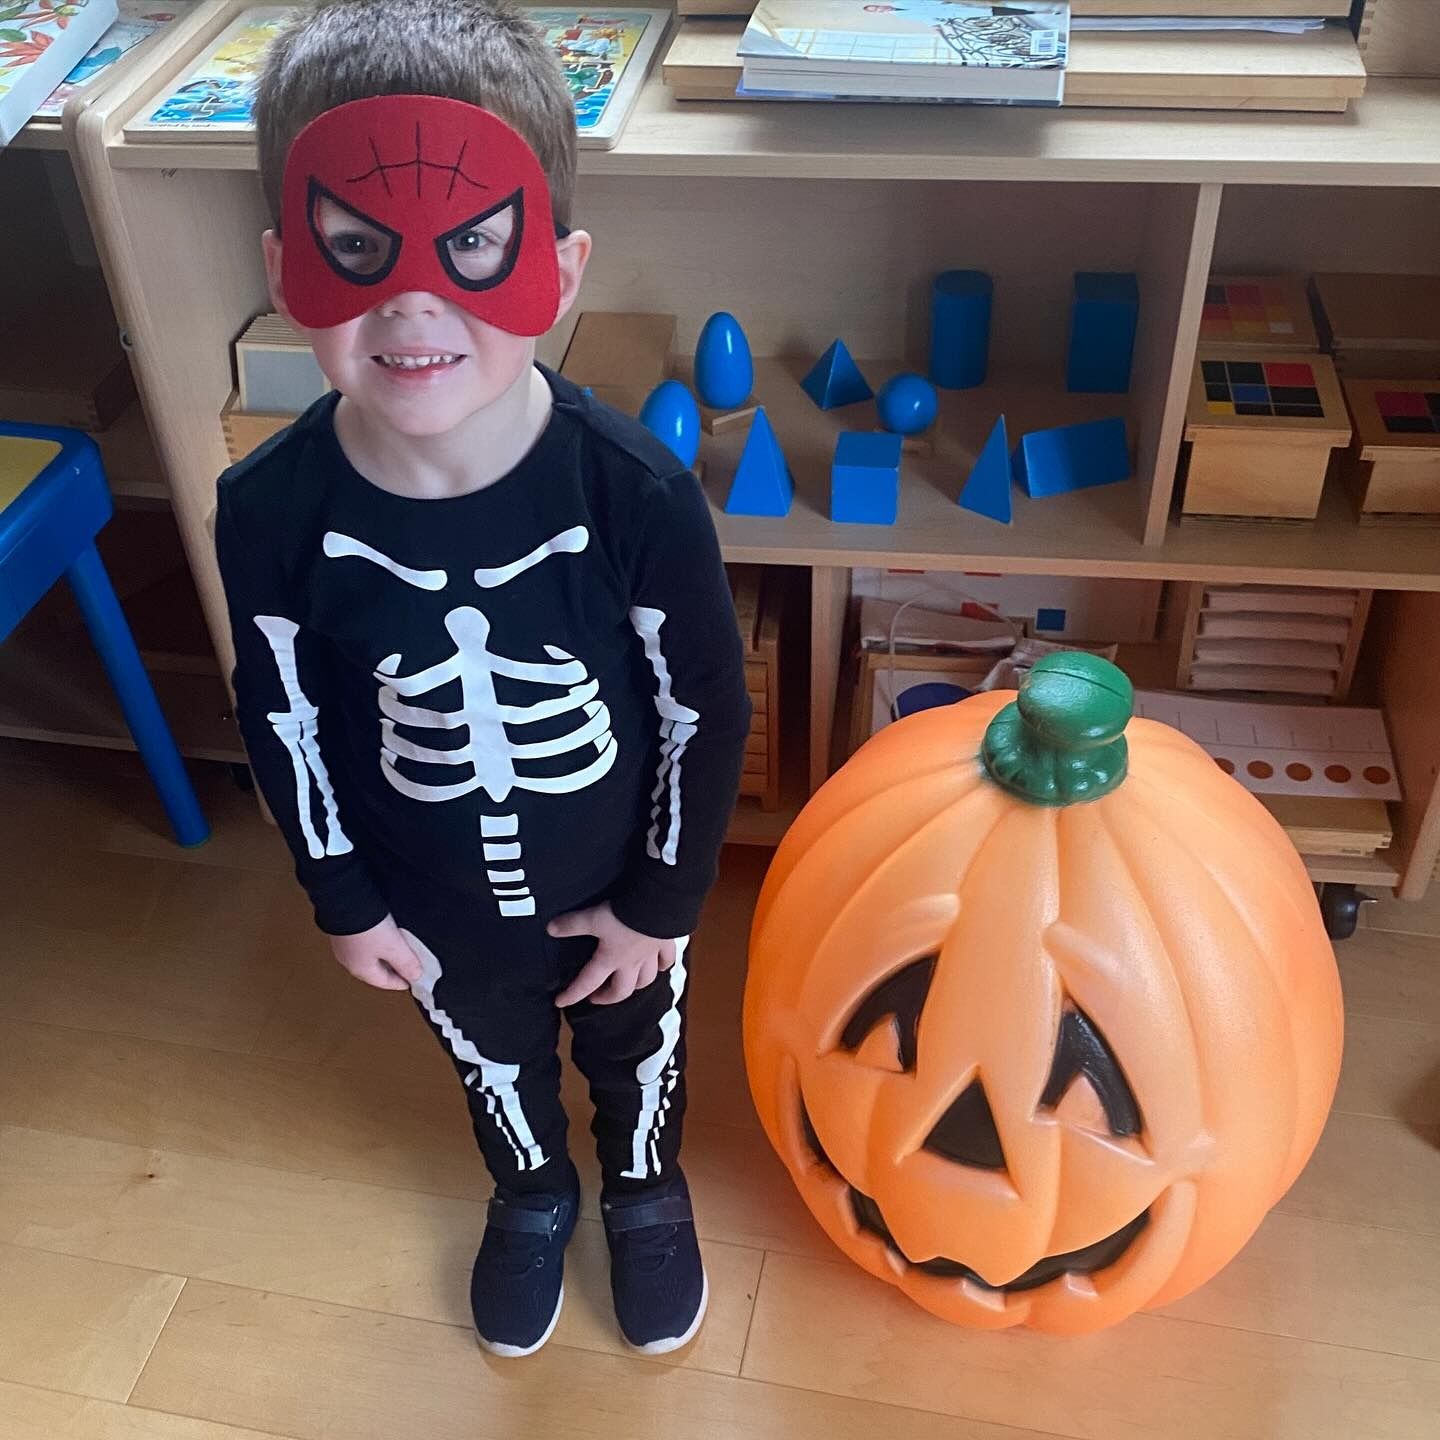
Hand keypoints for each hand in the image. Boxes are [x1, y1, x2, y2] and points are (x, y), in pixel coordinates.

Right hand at [329, 915, 423, 991]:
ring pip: (369, 956)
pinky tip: (382, 932)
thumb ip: (406, 963)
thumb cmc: (365, 926)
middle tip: (407, 967)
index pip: (384, 982)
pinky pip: (364, 941)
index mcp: (361, 969)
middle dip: (392, 970)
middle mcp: (349, 960)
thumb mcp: (394, 947)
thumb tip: (416, 976)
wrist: (344, 901)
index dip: (401, 982)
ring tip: (398, 950)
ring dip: (384, 955)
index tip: (412, 981)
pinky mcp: (344, 929)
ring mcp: (345, 944)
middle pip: (375, 970)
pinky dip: (376, 942)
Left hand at [549, 902, 674, 1006]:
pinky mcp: (666, 944)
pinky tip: (660, 965)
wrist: (659, 904)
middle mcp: (631, 963)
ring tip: (629, 984)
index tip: (561, 1002)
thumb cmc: (626, 914)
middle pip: (622, 990)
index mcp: (611, 959)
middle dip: (608, 997)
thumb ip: (572, 924)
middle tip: (597, 998)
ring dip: (637, 985)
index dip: (573, 994)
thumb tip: (551, 929)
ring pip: (646, 980)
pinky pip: (667, 960)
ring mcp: (651, 955)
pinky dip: (663, 965)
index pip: (588, 982)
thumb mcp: (593, 917)